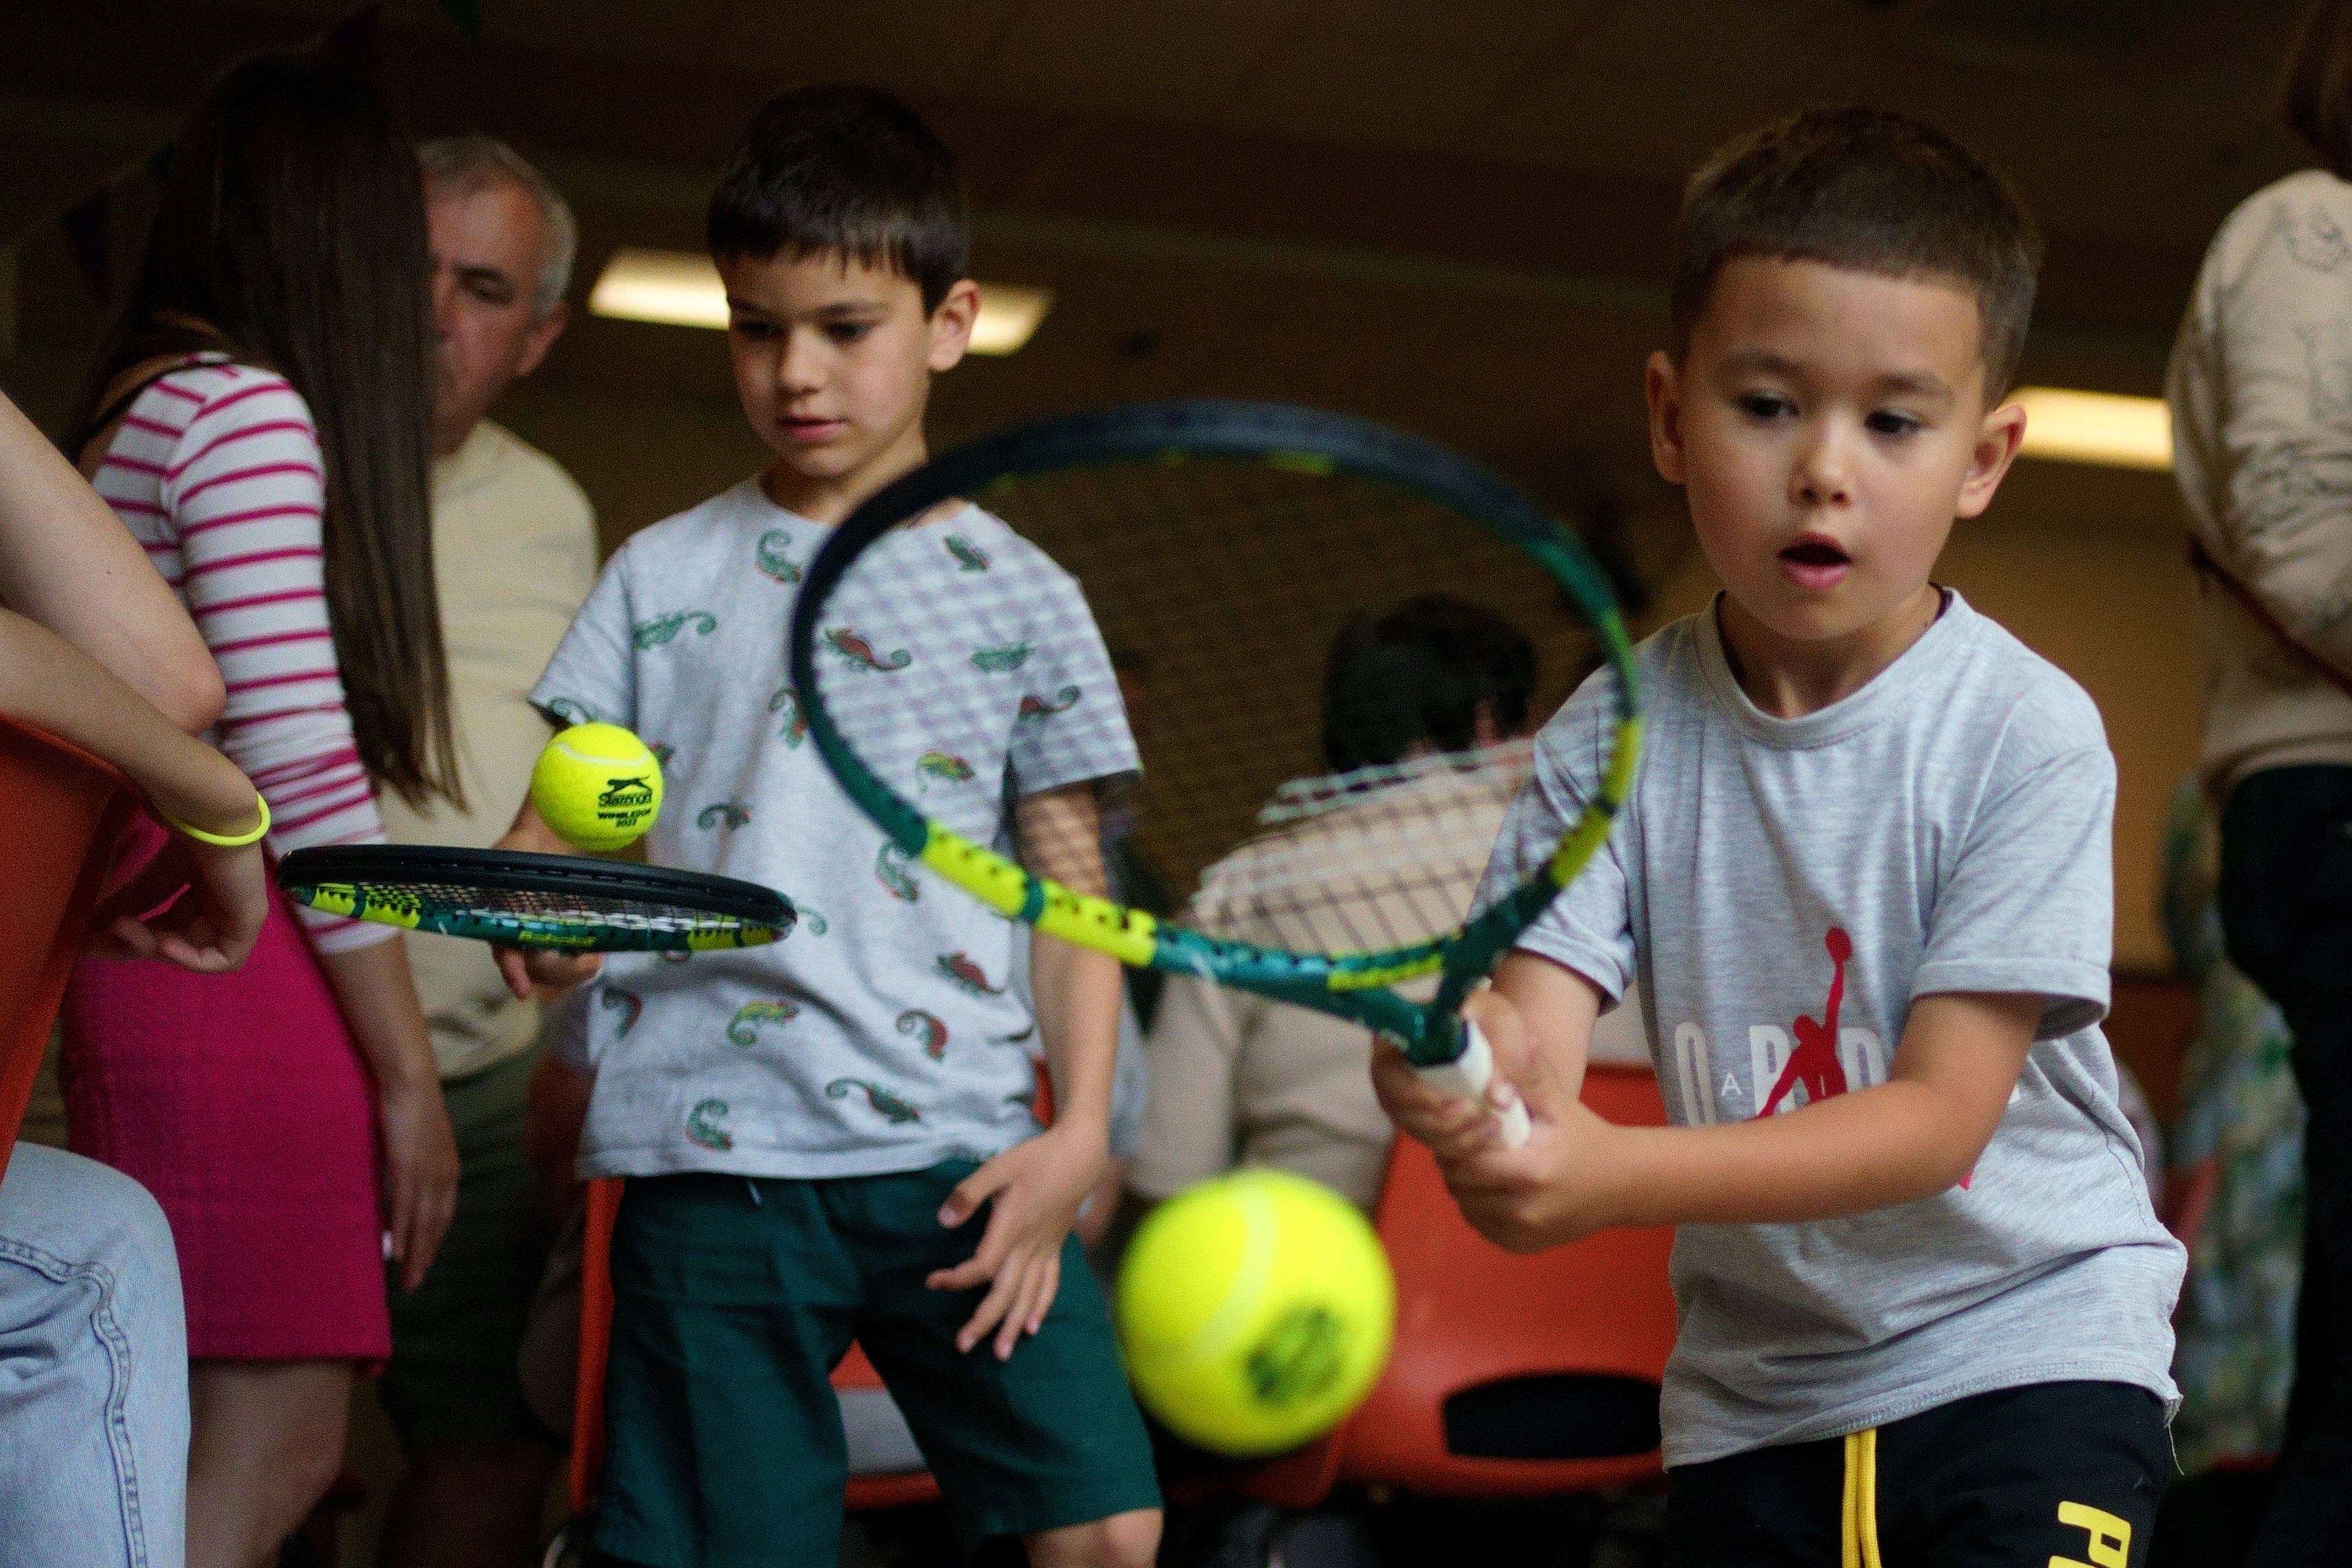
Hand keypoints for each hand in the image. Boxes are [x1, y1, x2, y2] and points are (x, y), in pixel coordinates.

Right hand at [88, 833, 267, 971]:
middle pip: (174, 940)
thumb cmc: (188, 835)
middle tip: (91, 943)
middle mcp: (220, 906)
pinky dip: (190, 959)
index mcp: (202, 892)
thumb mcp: (151, 876)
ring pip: (191, 950)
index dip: (129, 937)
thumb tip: (88, 926)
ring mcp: (237, 916)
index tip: (88, 941)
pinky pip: (222, 960)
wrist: (215, 818)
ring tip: (121, 927)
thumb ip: (126, 902)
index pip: (165, 926)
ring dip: (150, 946)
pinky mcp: (249, 922)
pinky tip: (163, 945)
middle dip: (132, 945)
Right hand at [379, 1076, 459, 1291]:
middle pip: (437, 1223)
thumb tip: (402, 1182)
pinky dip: (404, 1231)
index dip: (434, 1238)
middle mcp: (443, 1173)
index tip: (425, 1260)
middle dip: (427, 1254)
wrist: (410, 1080)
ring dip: (416, 1252)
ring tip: (408, 1278)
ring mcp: (427, 1171)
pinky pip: (406, 1205)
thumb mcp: (416, 1140)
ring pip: (423, 1221)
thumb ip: (413, 1162)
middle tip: (415, 1282)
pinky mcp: (408, 1166)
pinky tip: (398, 1251)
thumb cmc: (410, 1105)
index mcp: (447, 1167)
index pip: (443, 1212)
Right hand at [491, 804, 602, 998]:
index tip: (522, 992)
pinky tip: (595, 954)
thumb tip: (519, 874)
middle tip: (592, 960)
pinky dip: (581, 965)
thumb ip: (515, 866)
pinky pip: (565, 965)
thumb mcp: (514, 852)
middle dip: (563, 971)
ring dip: (574, 972)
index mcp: (500, 922)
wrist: (539, 847)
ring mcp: (536, 943)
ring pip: (552, 974)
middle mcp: (516, 939)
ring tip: (595, 958)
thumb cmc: (520, 851)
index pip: (505, 953)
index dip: (513, 973)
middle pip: (536, 969)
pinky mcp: (556, 942)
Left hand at [927, 1120, 1105, 1358]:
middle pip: (1006, 1293)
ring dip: (1014, 1326)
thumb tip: (943, 1221)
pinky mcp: (1056, 1248)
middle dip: (984, 1322)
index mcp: (1012, 1228)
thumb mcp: (997, 1168)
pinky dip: (1041, 1307)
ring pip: (1029, 1296)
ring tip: (1001, 1352)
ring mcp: (1045, 1250)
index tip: (932, 1281)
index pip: (982, 1267)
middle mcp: (1029, 1247)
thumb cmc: (1035, 1159)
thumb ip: (969, 1194)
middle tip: (963, 1345)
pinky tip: (1033, 1327)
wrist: (1079, 1156)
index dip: (956, 1279)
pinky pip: (1049, 1285)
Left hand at [1372, 991, 1618, 1251]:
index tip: (1465, 1123)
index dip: (1459, 1140)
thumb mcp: (1558, 1104)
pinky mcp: (1520, 1246)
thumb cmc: (1584, 1137)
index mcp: (1532, 1171)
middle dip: (1456, 1160)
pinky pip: (1479, 1223)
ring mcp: (1522, 1234)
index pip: (1467, 1160)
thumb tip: (1515, 1036)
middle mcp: (1525, 1210)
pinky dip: (1478, 1204)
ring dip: (1464, 1183)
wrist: (1621, 1186)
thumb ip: (1529, 1075)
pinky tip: (1495, 1185)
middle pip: (1460, 1184)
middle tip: (1468, 1139)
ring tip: (1483, 1159)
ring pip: (1465, 1204)